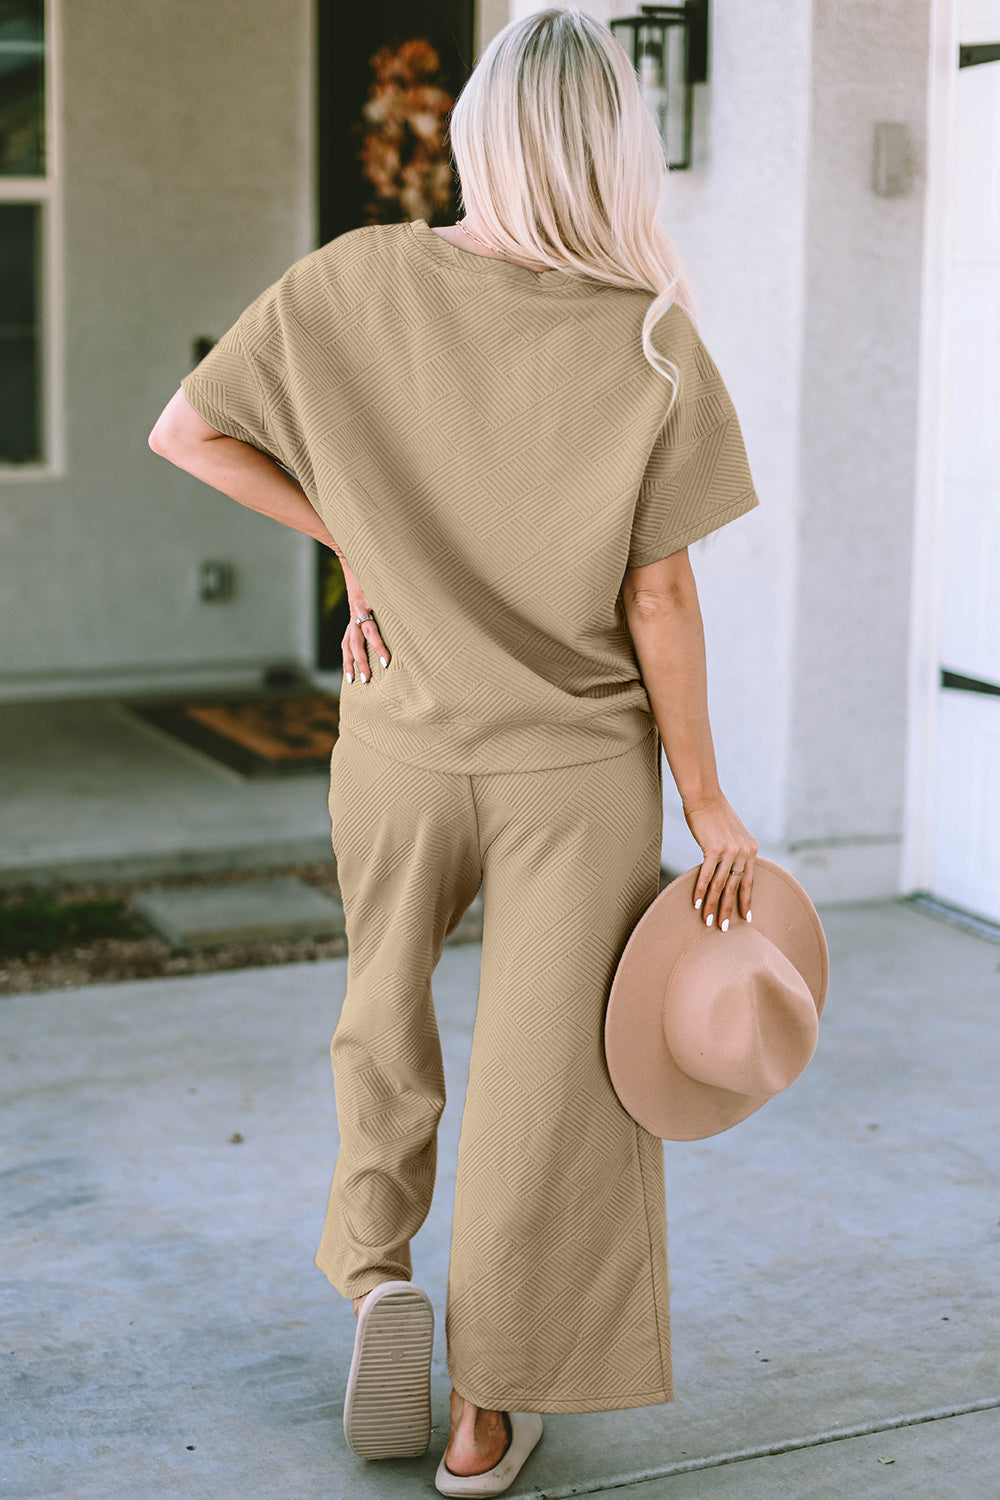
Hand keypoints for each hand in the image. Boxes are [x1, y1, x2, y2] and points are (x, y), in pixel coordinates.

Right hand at [338, 558, 390, 684]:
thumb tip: (420, 604)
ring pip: (346, 643)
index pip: (371, 631)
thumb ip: (398, 593)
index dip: (378, 646)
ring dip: (349, 662)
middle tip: (368, 680)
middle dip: (361, 662)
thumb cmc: (374, 568)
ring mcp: (351, 616)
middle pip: (355, 643)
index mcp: (365, 605)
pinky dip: (347, 653)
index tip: (386, 662)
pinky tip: (350, 664)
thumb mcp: (388, 580)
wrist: (352, 556)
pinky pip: (346, 638)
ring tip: (353, 679)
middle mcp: (356, 613)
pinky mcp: (352, 617)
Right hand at [682, 790, 757, 930]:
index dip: (747, 901)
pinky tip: (696, 903)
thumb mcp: (733, 834)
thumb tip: (729, 870)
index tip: (746, 918)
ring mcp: (729, 850)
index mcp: (751, 849)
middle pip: (735, 887)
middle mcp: (744, 851)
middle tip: (725, 928)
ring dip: (713, 905)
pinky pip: (706, 875)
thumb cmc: (715, 815)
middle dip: (729, 910)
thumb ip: (735, 851)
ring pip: (720, 885)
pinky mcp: (713, 848)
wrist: (704, 797)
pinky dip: (701, 891)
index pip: (750, 881)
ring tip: (707, 921)